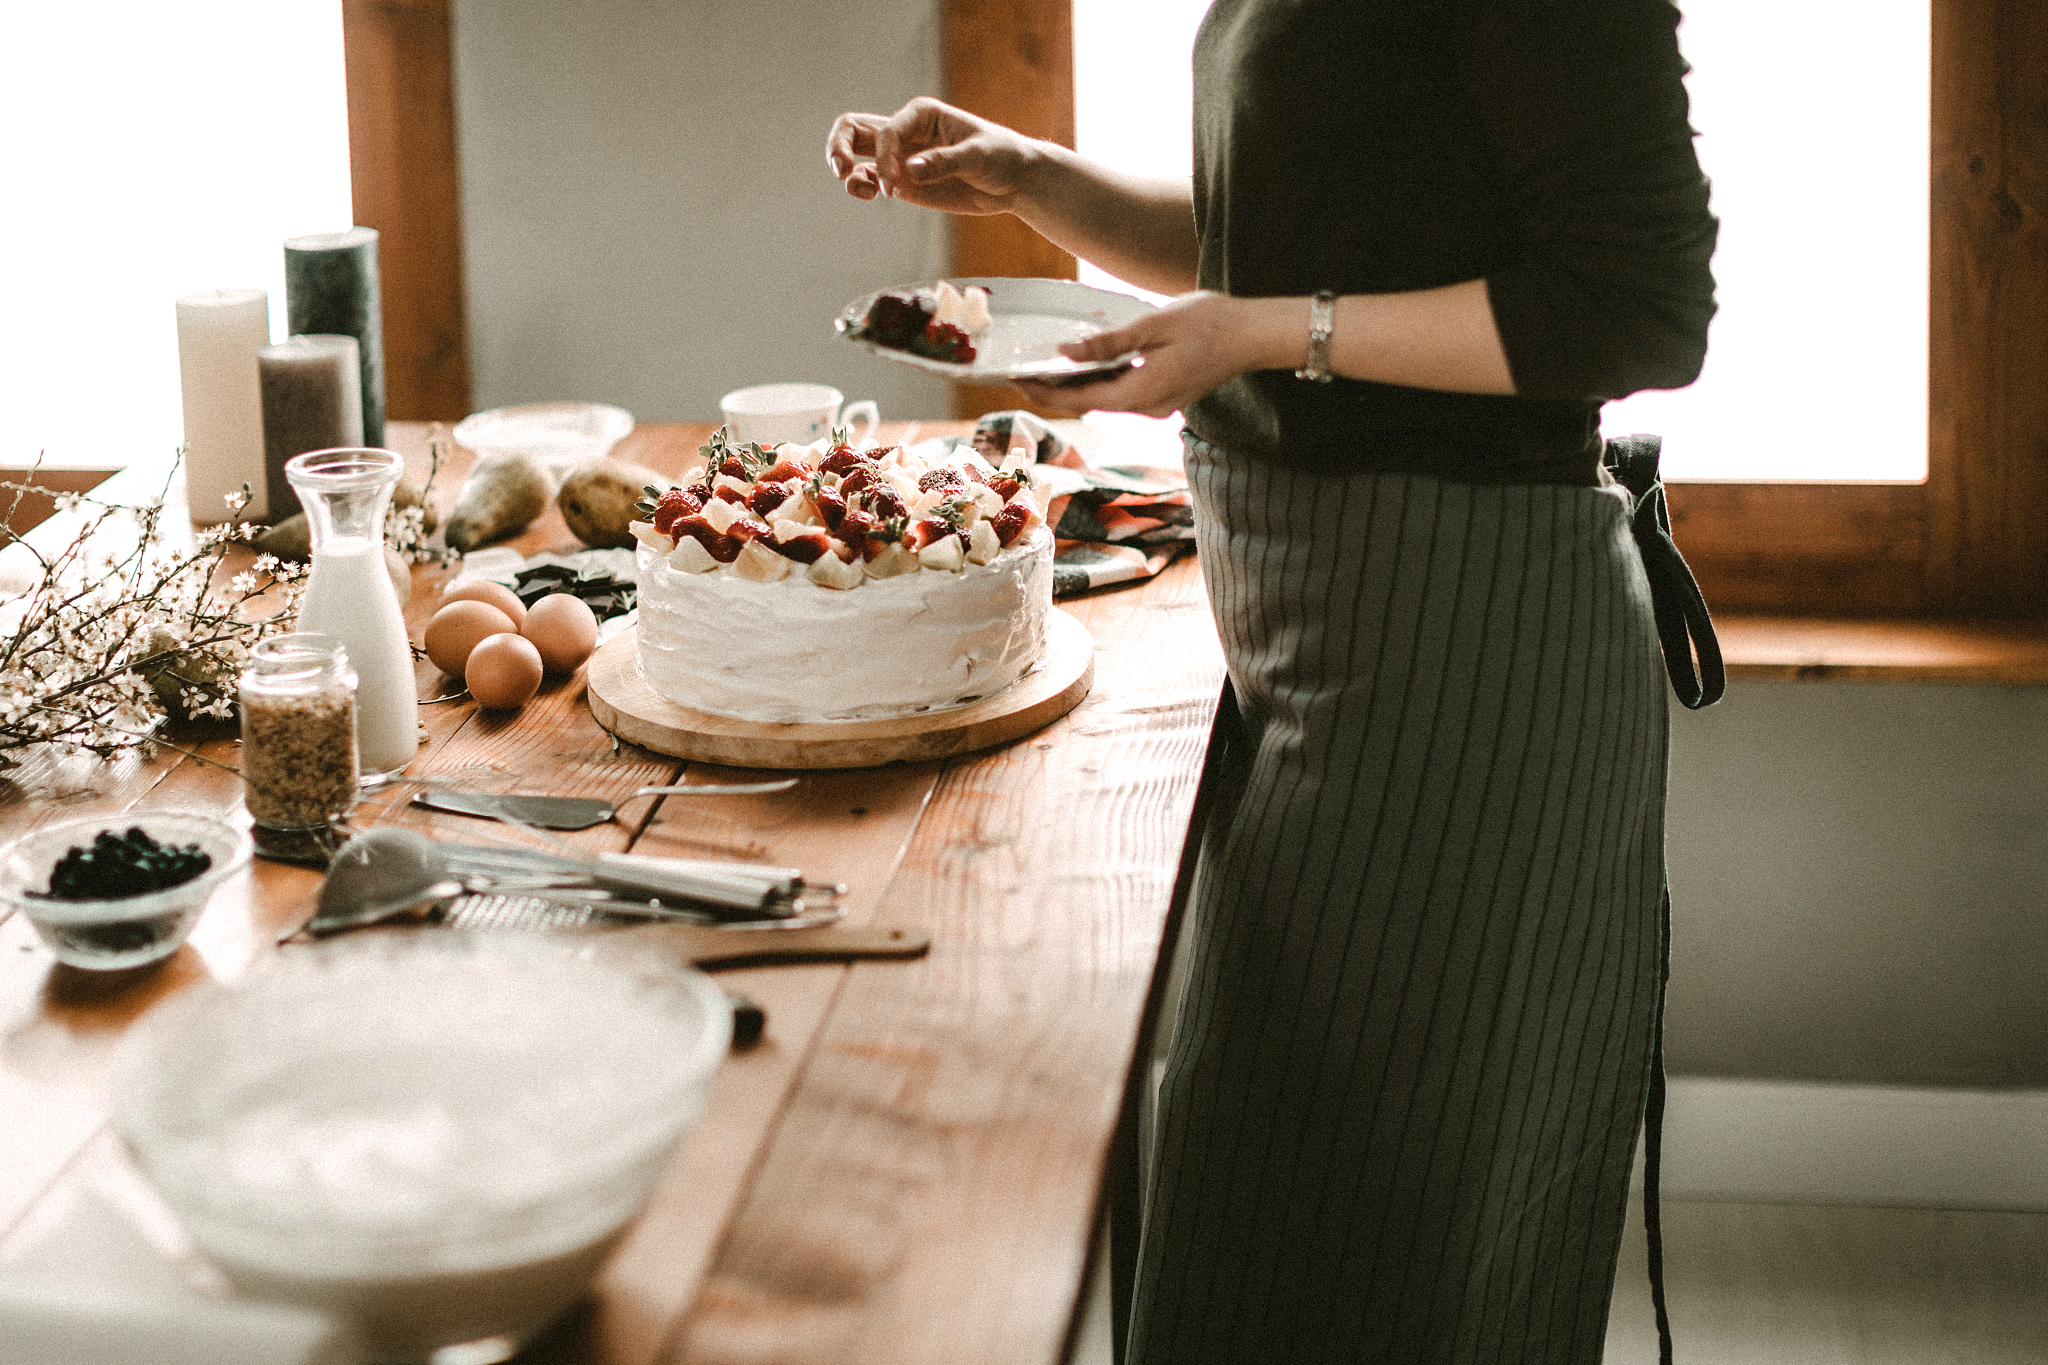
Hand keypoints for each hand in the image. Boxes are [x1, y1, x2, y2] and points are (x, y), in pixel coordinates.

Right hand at [826, 97, 1038, 215]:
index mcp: (922, 114)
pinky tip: (871, 197)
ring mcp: (901, 157)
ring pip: (856, 153)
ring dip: (847, 170)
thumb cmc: (1002, 157)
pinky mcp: (903, 181)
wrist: (1014, 180)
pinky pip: (869, 180)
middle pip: (854, 127)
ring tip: (861, 191)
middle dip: (839, 145)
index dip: (885, 157)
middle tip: (841, 168)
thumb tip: (910, 170)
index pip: (887, 131)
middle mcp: (905, 131)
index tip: (895, 185)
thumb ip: (945, 162)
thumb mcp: (979, 156)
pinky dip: (861, 187)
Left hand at [1013, 292, 1266, 418]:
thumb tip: (1065, 354)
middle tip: (1019, 372)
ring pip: (1105, 399)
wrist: (1255, 335)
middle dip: (1053, 390)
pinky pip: (1123, 392)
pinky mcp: (1165, 396)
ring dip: (1076, 385)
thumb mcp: (1153, 326)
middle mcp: (1147, 408)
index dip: (1043, 391)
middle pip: (1088, 403)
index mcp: (1142, 393)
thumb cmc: (1210, 323)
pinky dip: (1100, 381)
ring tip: (1044, 366)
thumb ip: (1108, 344)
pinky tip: (1086, 365)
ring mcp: (1158, 406)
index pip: (1079, 400)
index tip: (1013, 380)